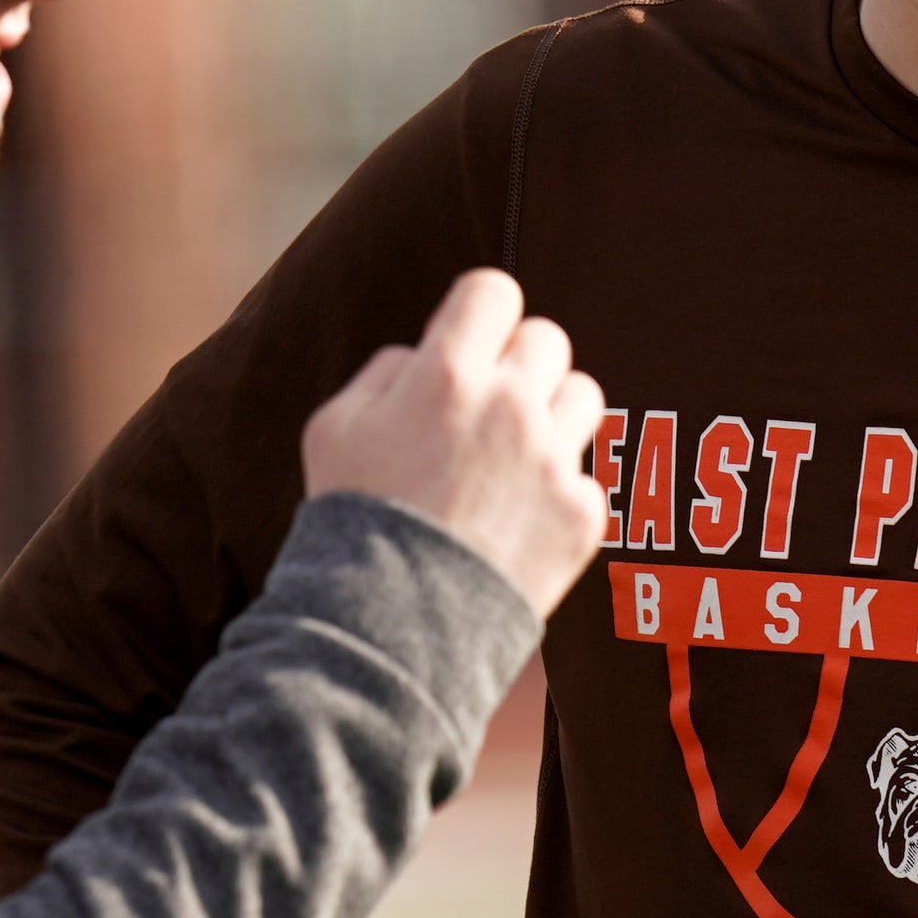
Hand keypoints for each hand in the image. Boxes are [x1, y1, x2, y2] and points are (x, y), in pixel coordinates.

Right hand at [301, 269, 606, 613]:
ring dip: (552, 416)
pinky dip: (556, 494)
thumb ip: (387, 372)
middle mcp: (510, 407)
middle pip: (548, 339)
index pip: (494, 291)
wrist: (391, 626)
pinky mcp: (582, 516)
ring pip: (583, 396)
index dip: (482, 312)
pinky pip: (584, 476)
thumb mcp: (334, 427)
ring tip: (513, 457)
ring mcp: (554, 462)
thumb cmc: (354, 520)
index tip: (474, 340)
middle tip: (491, 406)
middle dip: (519, 364)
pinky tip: (516, 522)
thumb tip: (423, 354)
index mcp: (447, 374)